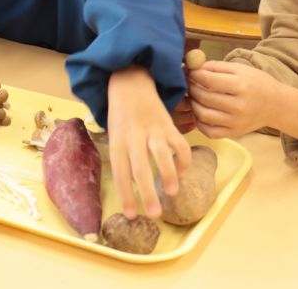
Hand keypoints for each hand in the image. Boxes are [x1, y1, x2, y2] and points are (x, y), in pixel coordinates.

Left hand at [107, 66, 191, 218]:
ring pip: (161, 153)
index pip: (120, 172)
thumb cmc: (121, 116)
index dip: (125, 194)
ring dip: (168, 174)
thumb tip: (134, 189)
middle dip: (147, 192)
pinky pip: (179, 143)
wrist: (131, 82)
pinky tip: (182, 171)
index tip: (131, 215)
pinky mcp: (168, 124)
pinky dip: (183, 158)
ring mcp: (152, 129)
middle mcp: (134, 136)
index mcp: (117, 141)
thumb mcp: (114, 135)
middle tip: (154, 213)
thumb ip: (123, 158)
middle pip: (139, 167)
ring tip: (172, 192)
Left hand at [186, 60, 279, 137]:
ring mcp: (236, 122)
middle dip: (192, 88)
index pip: (208, 80)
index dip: (194, 75)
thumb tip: (194, 68)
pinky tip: (200, 112)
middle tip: (189, 83)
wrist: (275, 105)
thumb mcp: (240, 69)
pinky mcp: (234, 133)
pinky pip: (209, 131)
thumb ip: (217, 67)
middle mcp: (238, 106)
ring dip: (193, 104)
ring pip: (203, 115)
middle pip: (204, 97)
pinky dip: (199, 122)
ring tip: (194, 97)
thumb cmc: (257, 83)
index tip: (190, 72)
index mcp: (240, 86)